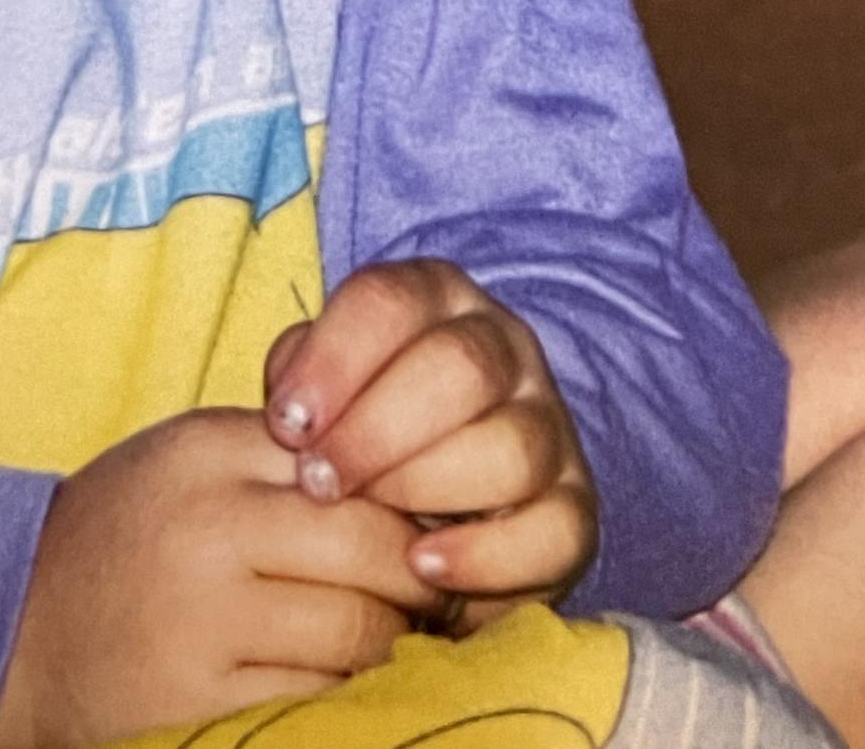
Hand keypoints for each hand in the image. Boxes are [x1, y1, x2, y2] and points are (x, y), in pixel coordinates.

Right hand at [0, 406, 447, 746]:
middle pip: (374, 549)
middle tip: (434, 598)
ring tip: (394, 646)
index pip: (357, 461)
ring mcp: (202, 620)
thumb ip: (283, 457)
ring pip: (361, 634)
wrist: (14, 631)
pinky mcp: (199, 705)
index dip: (409, 499)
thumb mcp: (189, 464)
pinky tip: (341, 691)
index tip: (428, 526)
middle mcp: (207, 525)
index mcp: (207, 451)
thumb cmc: (125, 538)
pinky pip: (320, 703)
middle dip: (419, 581)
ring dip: (394, 647)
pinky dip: (347, 701)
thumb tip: (413, 477)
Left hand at [261, 261, 598, 627]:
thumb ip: (299, 374)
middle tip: (319, 481)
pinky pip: (554, 531)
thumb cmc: (356, 431)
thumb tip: (294, 406)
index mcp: (438, 297)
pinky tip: (422, 567)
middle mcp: (505, 346)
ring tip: (368, 524)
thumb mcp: (322, 387)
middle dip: (376, 430)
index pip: (390, 300)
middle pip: (460, 366)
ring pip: (511, 446)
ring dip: (425, 488)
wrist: (418, 513)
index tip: (287, 424)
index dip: (333, 360)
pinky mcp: (577, 509)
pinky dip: (485, 556)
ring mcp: (551, 425)